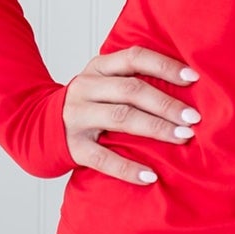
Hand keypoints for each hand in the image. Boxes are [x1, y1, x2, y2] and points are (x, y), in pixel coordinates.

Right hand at [60, 46, 202, 185]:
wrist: (41, 125)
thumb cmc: (90, 102)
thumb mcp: (104, 80)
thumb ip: (134, 78)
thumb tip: (188, 85)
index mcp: (98, 67)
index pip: (134, 57)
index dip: (164, 66)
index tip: (193, 78)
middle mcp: (86, 87)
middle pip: (131, 90)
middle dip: (166, 104)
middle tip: (194, 118)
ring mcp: (77, 117)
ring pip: (120, 118)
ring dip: (156, 128)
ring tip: (183, 137)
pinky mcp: (73, 146)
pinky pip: (103, 158)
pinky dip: (128, 168)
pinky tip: (150, 176)